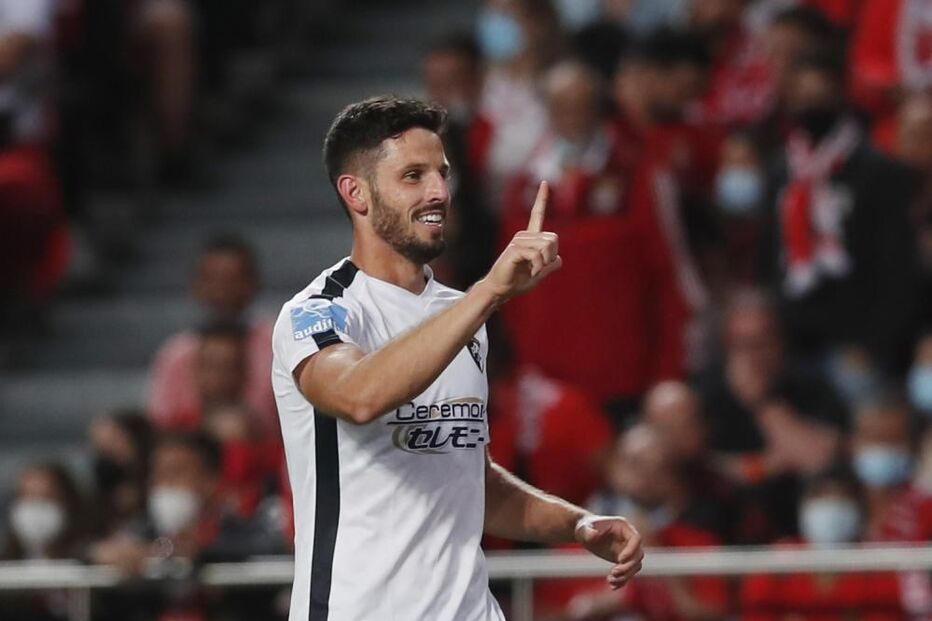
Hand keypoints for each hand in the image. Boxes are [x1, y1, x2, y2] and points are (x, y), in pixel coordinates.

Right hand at [477, 181, 561, 303]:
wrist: (501, 289)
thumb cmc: (517, 282)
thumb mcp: (539, 273)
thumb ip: (550, 265)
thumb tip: (558, 259)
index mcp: (530, 238)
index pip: (537, 214)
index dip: (541, 198)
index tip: (544, 182)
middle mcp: (524, 235)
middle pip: (554, 239)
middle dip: (551, 257)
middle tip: (539, 268)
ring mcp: (518, 241)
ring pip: (547, 247)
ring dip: (544, 264)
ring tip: (531, 271)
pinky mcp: (514, 249)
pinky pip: (537, 255)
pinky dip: (538, 267)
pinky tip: (529, 272)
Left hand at [575, 514, 643, 589]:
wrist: (584, 533)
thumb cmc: (585, 527)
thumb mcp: (584, 528)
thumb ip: (588, 532)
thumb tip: (593, 536)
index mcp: (623, 526)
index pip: (636, 538)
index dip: (631, 550)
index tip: (619, 560)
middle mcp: (628, 538)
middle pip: (638, 555)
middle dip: (628, 567)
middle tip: (613, 572)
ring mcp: (627, 550)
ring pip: (635, 566)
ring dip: (625, 576)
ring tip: (610, 580)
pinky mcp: (622, 560)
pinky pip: (628, 572)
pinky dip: (622, 580)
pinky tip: (612, 585)